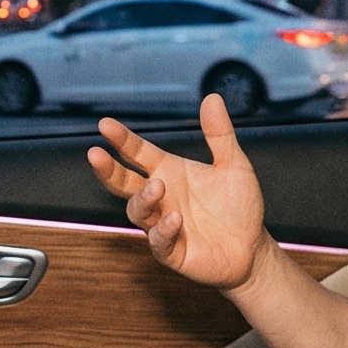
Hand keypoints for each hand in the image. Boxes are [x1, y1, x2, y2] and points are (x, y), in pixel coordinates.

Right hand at [87, 96, 274, 290]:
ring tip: (158, 187)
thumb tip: (213, 98)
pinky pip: (159, 241)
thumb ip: (220, 134)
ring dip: (143, 199)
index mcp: (168, 171)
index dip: (121, 139)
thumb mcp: (234, 165)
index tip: (105, 125)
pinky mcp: (172, 250)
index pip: (137, 152)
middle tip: (96, 155)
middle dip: (108, 170)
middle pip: (123, 182)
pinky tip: (175, 219)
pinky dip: (163, 229)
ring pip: (137, 211)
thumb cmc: (238, 206)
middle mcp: (161, 197)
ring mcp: (162, 224)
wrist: (251, 247)